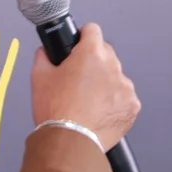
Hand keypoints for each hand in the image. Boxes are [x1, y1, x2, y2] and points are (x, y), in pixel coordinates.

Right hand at [32, 23, 139, 148]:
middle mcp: (112, 66)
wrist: (70, 142)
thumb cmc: (57, 111)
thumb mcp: (39, 78)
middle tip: (79, 80)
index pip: (93, 30)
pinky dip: (114, 103)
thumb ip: (44, 57)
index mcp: (91, 54)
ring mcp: (125, 87)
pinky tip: (99, 112)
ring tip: (88, 101)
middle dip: (94, 62)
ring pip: (116, 77)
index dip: (83, 37)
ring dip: (106, 84)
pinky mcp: (132, 106)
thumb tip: (45, 52)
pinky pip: (124, 98)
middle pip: (106, 53)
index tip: (81, 44)